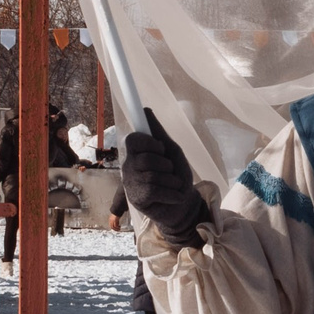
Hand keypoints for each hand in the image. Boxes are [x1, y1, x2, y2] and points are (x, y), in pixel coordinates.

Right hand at [119, 109, 207, 246]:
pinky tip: (172, 197)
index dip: (150, 143)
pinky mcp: (137, 199)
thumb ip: (158, 132)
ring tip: (173, 186)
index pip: (133, 139)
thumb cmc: (177, 175)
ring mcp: (131, 184)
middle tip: (170, 172)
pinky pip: (156, 191)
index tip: (160, 148)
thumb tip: (145, 109)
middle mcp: (129, 167)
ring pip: (153, 176)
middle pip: (146, 159)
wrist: (184, 204)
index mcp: (136, 153)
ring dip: (172, 181)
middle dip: (166, 165)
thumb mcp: (171, 151)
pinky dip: (172, 194)